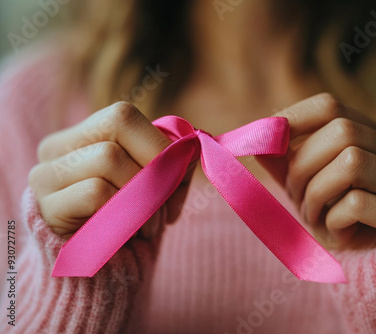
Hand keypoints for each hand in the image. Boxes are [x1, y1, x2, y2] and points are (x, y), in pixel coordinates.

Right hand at [29, 102, 193, 239]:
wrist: (105, 272)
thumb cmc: (132, 221)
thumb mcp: (157, 185)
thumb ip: (172, 162)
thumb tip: (188, 150)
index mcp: (84, 136)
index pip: (123, 115)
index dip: (158, 142)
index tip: (178, 173)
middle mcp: (58, 147)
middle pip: (116, 125)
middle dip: (153, 161)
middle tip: (166, 196)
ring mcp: (45, 175)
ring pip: (108, 157)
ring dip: (143, 194)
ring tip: (150, 223)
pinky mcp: (46, 208)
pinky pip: (96, 192)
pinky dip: (125, 212)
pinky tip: (131, 233)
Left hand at [258, 94, 375, 248]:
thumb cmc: (344, 217)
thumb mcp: (311, 188)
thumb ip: (287, 166)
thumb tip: (256, 144)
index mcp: (367, 136)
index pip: (330, 106)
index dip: (292, 119)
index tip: (266, 142)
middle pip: (341, 131)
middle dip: (302, 165)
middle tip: (295, 197)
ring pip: (351, 162)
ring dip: (317, 193)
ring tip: (314, 216)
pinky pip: (359, 203)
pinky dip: (335, 220)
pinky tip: (339, 232)